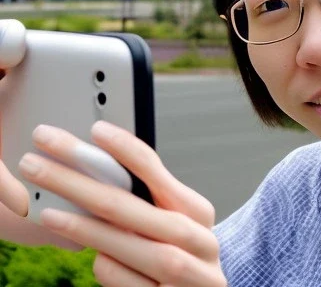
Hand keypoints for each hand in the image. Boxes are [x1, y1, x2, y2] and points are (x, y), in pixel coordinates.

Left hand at [18, 122, 226, 286]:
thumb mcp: (175, 220)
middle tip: (39, 164)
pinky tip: (98, 258)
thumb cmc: (184, 251)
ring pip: (126, 245)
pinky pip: (122, 280)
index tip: (96, 130)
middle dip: (77, 183)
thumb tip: (97, 172)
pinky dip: (105, 266)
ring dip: (83, 228)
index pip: (156, 171)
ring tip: (49, 213)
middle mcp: (198, 241)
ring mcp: (185, 275)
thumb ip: (148, 201)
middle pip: (128, 207)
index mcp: (197, 211)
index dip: (124, 148)